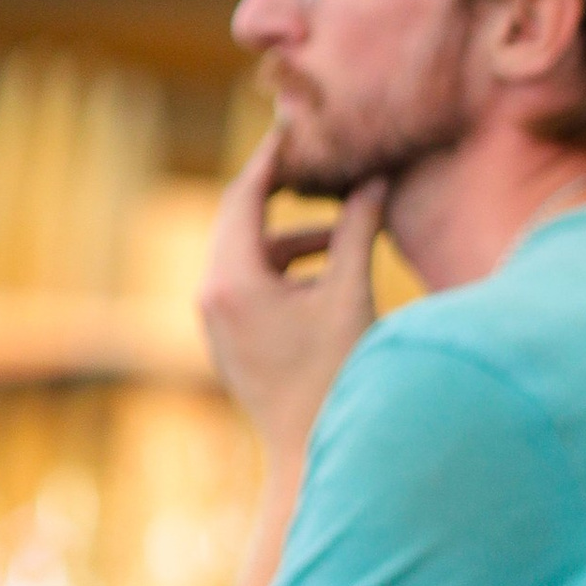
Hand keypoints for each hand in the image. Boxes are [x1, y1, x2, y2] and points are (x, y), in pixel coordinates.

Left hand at [197, 131, 385, 471]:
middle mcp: (212, 295)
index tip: (298, 131)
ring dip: (291, 239)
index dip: (273, 159)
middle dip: (282, 195)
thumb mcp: (350, 296)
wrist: (312, 454)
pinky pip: (247, 285)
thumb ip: (357, 233)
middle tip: (319, 167)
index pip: (245, 195)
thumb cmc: (337, 377)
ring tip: (342, 237)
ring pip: (246, 255)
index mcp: (233, 279)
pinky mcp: (227, 341)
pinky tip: (327, 279)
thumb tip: (374, 180)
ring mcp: (214, 321)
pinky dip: (282, 270)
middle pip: (238, 220)